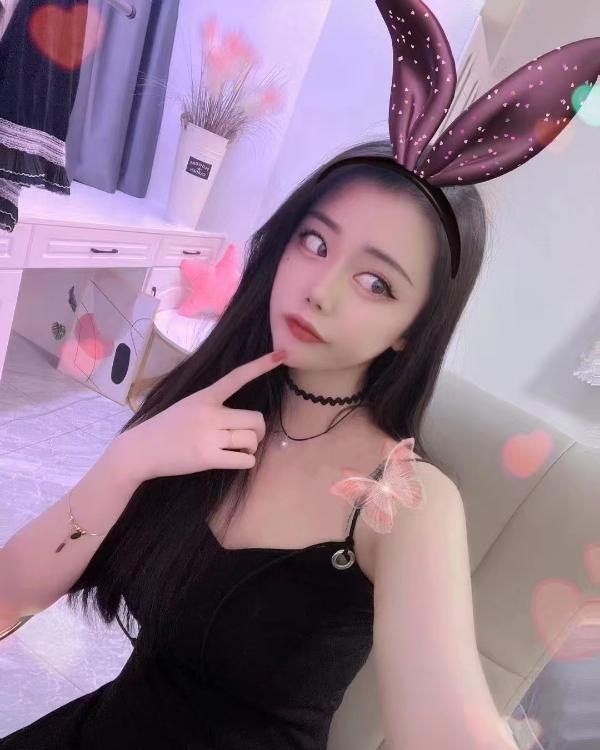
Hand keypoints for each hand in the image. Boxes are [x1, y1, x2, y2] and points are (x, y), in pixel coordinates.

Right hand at [113, 351, 286, 482]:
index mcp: (205, 396)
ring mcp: (209, 436)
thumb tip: (244, 420)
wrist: (140, 450)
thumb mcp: (188, 405)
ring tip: (238, 450)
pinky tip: (236, 460)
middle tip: (248, 437)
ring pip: (251, 439)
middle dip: (258, 430)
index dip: (260, 366)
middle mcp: (210, 413)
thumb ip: (213, 406)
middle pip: (255, 419)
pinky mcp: (208, 457)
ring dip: (251, 447)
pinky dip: (247, 461)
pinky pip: (244, 460)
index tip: (282, 354)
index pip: (236, 377)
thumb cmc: (166, 428)